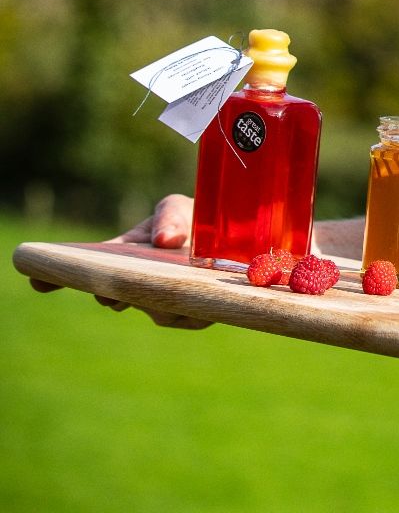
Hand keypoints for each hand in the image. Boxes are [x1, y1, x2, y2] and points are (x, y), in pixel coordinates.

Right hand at [29, 193, 209, 328]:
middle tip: (116, 293)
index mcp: (122, 258)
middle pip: (117, 298)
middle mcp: (136, 285)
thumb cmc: (193, 219)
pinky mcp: (197, 313)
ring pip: (156, 312)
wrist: (231, 238)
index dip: (54, 278)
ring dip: (161, 302)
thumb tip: (164, 240)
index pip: (83, 271)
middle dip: (119, 296)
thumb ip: (170, 218)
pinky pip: (190, 319)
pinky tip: (199, 298)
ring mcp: (165, 301)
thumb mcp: (179, 209)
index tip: (38, 280)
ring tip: (171, 289)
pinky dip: (192, 311)